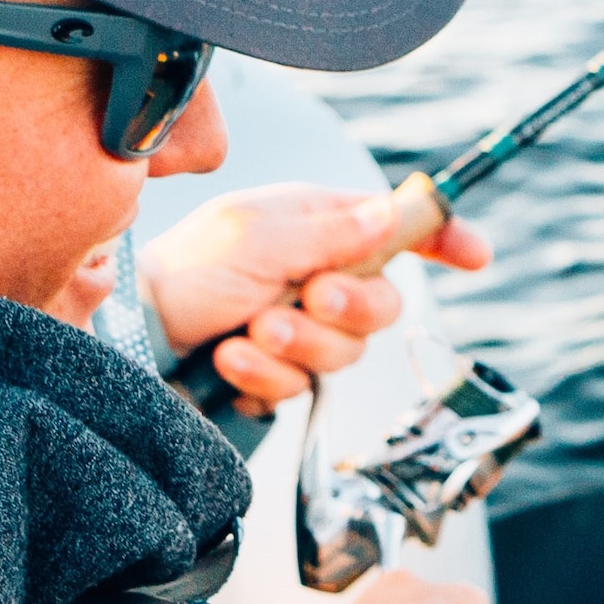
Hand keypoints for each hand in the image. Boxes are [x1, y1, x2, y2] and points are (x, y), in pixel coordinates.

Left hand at [143, 183, 493, 409]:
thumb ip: (328, 232)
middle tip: (309, 299)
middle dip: (348, 307)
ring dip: (297, 345)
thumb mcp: (255, 235)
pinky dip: (265, 377)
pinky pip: (301, 388)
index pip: (397, 228)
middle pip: (384, 303)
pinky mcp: (278, 376)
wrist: (129, 336)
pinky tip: (230, 360)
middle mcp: (315, 274)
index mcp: (317, 224)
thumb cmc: (185, 271)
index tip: (474, 255)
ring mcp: (299, 329)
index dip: (442, 239)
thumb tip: (392, 215)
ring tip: (248, 333)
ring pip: (345, 354)